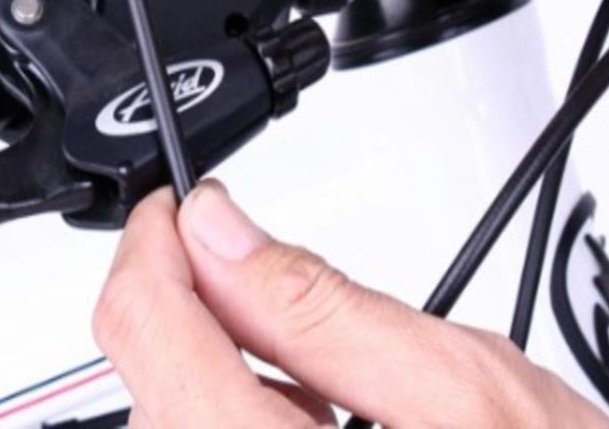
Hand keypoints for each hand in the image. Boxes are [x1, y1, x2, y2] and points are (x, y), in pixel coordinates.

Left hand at [94, 183, 608, 427]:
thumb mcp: (466, 392)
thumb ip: (322, 304)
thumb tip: (217, 227)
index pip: (142, 325)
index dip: (156, 238)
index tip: (184, 202)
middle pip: (149, 382)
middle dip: (199, 309)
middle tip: (269, 278)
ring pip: (173, 422)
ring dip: (222, 374)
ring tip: (324, 381)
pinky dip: (240, 420)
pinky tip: (318, 427)